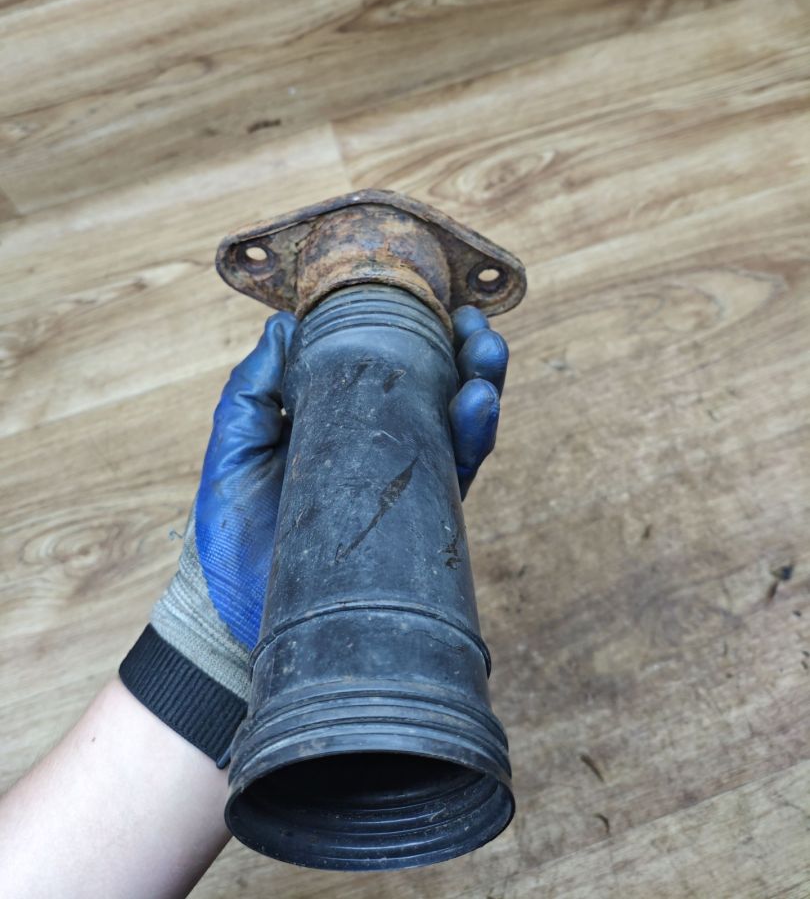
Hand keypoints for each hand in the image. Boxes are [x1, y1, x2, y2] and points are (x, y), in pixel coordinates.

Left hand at [120, 306, 508, 763]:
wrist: (228, 605)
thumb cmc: (228, 520)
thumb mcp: (235, 436)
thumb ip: (257, 381)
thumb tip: (285, 322)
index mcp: (340, 418)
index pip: (388, 367)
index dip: (413, 333)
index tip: (427, 300)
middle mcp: (380, 446)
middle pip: (436, 390)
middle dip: (463, 354)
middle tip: (473, 326)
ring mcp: (400, 482)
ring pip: (456, 426)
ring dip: (479, 385)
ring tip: (486, 353)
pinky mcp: (413, 520)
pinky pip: (455, 472)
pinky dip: (471, 435)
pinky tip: (478, 402)